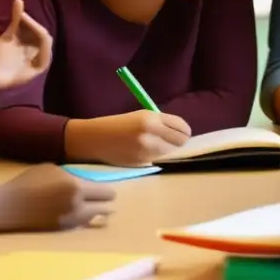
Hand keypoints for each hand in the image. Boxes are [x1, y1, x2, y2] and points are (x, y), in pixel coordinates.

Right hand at [0, 0, 53, 96]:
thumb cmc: (4, 81)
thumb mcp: (20, 78)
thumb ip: (28, 69)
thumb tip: (34, 64)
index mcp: (41, 61)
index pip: (45, 42)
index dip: (39, 31)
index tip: (28, 25)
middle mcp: (34, 50)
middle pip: (39, 33)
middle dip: (33, 24)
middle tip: (23, 17)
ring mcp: (22, 43)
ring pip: (29, 27)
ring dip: (26, 17)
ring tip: (19, 7)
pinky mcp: (11, 37)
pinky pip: (16, 24)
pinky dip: (17, 14)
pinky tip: (18, 2)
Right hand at [0, 163, 115, 232]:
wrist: (7, 207)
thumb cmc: (28, 182)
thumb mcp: (52, 170)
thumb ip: (72, 176)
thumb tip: (85, 183)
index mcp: (76, 187)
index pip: (105, 192)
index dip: (109, 192)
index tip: (110, 191)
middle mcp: (77, 206)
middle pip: (105, 208)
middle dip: (107, 204)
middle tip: (107, 202)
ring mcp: (70, 221)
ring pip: (95, 219)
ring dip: (98, 214)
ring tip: (103, 211)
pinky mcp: (62, 231)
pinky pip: (81, 225)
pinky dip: (85, 221)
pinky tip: (85, 217)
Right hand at [65, 110, 191, 165]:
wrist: (94, 139)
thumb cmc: (118, 124)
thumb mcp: (141, 116)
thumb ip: (160, 123)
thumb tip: (181, 131)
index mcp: (151, 119)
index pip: (181, 126)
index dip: (185, 130)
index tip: (183, 131)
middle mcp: (151, 134)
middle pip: (180, 141)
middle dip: (180, 140)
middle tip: (173, 140)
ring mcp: (147, 151)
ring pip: (171, 152)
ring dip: (168, 149)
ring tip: (156, 144)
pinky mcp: (141, 163)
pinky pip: (159, 159)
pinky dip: (157, 156)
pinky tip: (147, 151)